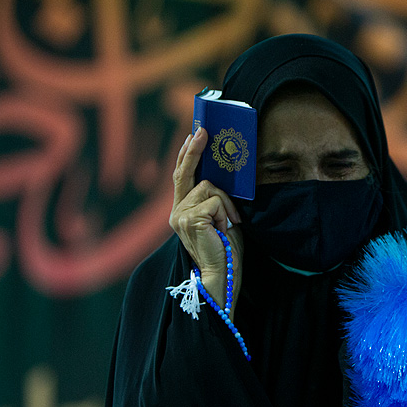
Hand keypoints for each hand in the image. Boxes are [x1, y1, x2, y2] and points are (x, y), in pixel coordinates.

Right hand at [170, 126, 243, 313]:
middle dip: (195, 149)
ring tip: (230, 224)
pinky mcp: (189, 218)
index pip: (182, 177)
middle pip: (185, 172)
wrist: (222, 276)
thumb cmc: (226, 250)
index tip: (194, 134)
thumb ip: (215, 200)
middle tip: (203, 130)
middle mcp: (176, 212)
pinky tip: (226, 229)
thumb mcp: (220, 218)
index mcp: (182, 211)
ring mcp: (180, 215)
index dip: (187, 154)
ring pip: (210, 187)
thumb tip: (221, 174)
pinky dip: (227, 213)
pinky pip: (216, 200)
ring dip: (227, 204)